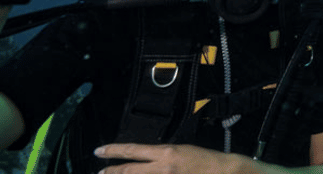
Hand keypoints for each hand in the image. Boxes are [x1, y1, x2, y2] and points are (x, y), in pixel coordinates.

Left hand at [94, 143, 259, 173]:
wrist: (223, 173)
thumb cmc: (204, 161)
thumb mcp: (180, 151)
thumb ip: (160, 156)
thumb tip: (142, 160)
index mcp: (166, 153)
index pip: (132, 151)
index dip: (113, 151)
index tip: (100, 151)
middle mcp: (162, 169)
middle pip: (128, 171)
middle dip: (110, 172)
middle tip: (99, 173)